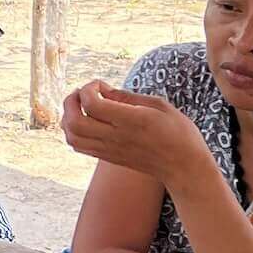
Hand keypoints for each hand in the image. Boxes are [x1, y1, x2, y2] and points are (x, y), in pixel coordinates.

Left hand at [62, 81, 211, 191]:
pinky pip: (80, 146)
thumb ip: (129, 97)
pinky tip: (87, 121)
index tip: (101, 84)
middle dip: (70, 101)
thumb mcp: (160, 106)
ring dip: (68, 117)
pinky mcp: (108, 158)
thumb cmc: (179, 133)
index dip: (88, 89)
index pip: (92, 105)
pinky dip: (74, 131)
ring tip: (81, 106)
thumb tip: (105, 91)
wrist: (184, 168)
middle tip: (82, 92)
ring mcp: (109, 150)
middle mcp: (116, 137)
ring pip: (72, 137)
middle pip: (74, 122)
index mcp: (131, 121)